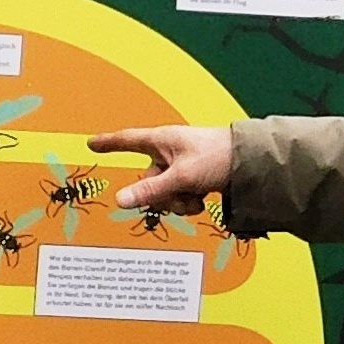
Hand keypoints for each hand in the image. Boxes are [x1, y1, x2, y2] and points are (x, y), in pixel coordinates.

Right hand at [88, 122, 235, 215]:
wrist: (251, 164)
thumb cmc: (218, 157)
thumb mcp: (180, 177)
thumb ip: (151, 191)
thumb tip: (121, 200)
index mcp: (161, 141)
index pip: (127, 141)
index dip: (109, 143)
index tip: (92, 143)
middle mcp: (168, 152)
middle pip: (147, 180)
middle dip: (161, 194)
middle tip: (180, 195)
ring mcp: (180, 166)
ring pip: (164, 192)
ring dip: (177, 201)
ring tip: (196, 197)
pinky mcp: (193, 178)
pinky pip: (179, 196)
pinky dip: (188, 202)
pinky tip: (203, 198)